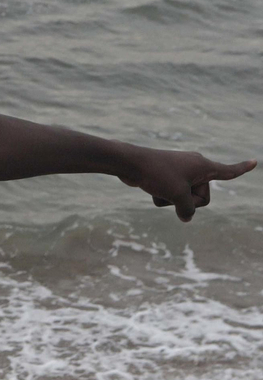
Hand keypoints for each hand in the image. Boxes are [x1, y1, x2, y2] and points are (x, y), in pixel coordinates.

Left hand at [117, 147, 255, 221]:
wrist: (129, 163)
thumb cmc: (157, 174)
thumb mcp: (177, 196)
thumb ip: (187, 210)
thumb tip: (186, 217)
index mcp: (203, 166)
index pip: (228, 171)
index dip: (242, 168)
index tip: (255, 162)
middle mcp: (194, 167)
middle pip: (202, 197)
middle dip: (188, 201)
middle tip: (173, 190)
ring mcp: (180, 172)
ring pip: (184, 198)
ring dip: (171, 200)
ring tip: (159, 187)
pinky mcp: (166, 176)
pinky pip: (170, 195)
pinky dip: (162, 196)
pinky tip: (150, 188)